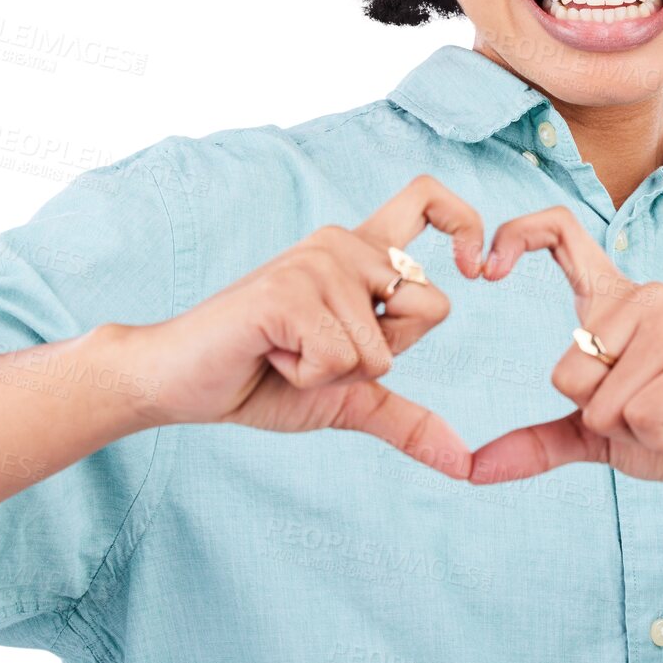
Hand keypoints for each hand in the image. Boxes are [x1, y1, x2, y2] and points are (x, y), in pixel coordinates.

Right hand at [127, 175, 484, 479]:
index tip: (480, 269)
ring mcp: (316, 261)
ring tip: (285, 350)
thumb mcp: (348, 400)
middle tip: (319, 350)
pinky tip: (269, 352)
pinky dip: (307, 376)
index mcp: (360, 252)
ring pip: (384, 349)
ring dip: (335, 373)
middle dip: (385, 356)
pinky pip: (342, 359)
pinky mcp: (290, 289)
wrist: (182, 382)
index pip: (427, 199)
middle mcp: (342, 243)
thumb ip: (405, 418)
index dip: (467, 222)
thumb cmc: (262, 380)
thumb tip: (463, 463)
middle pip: (432, 307)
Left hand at [467, 205, 662, 490]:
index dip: (515, 235)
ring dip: (631, 429)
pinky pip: (641, 415)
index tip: (485, 272)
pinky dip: (659, 437)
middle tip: (644, 407)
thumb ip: (536, 441)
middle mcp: (644, 297)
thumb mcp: (594, 433)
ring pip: (601, 400)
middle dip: (595, 412)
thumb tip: (472, 469)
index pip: (560, 231)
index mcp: (612, 299)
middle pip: (567, 370)